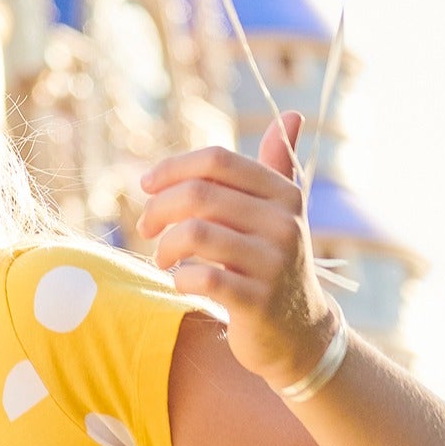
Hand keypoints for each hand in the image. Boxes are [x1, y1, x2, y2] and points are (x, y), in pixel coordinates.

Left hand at [139, 111, 340, 386]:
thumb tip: (292, 114)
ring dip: (165, 247)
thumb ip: (278, 166)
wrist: (298, 331)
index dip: (173, 168)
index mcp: (284, 194)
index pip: (218, 160)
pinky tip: (182, 282)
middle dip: (158, 208)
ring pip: (194, 234)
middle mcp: (283, 223)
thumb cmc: (273, 263)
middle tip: (146, 227)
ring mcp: (272, 263)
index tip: (146, 185)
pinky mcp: (257, 301)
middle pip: (199, 195)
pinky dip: (180, 278)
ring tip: (164, 259)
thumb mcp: (280, 213)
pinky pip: (201, 278)